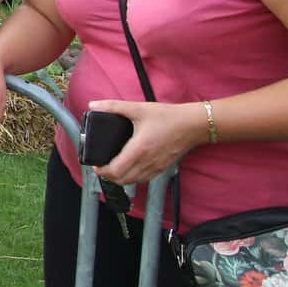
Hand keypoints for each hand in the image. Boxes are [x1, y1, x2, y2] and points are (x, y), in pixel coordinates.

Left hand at [90, 99, 206, 185]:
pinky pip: (144, 180)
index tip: (95, 165)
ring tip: (113, 168)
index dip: (102, 171)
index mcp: (139, 149)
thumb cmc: (168, 117)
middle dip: (108, 176)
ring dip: (120, 179)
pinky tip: (130, 169)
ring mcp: (156, 167)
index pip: (116, 171)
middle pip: (122, 180)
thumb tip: (94, 104)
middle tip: (101, 166)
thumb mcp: (138, 108)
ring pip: (133, 182)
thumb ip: (113, 106)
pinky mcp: (163, 168)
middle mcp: (147, 162)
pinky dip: (133, 178)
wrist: (193, 125)